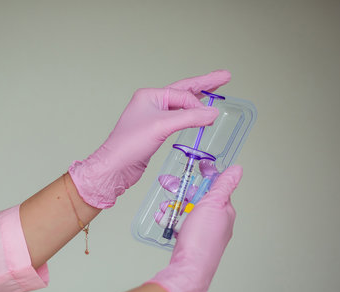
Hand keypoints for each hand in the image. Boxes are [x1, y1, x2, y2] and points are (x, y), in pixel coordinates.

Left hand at [69, 70, 230, 207]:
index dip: (198, 104)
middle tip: (224, 76)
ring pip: (181, 105)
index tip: (210, 116)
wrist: (115, 167)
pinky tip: (197, 116)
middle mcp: (151, 103)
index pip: (182, 94)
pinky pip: (177, 119)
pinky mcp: (155, 132)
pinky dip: (190, 117)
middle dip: (205, 84)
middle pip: (184, 91)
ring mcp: (152, 117)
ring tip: (215, 89)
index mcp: (150, 96)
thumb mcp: (162, 127)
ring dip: (198, 99)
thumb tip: (212, 113)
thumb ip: (189, 118)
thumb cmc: (129, 145)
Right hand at [147, 165, 242, 291]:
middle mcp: (216, 222)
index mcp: (224, 211)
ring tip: (164, 207)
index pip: (216, 186)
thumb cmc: (201, 240)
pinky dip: (171, 219)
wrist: (188, 270)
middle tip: (167, 183)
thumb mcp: (213, 205)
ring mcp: (203, 233)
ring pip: (187, 210)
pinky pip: (180, 224)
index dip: (206, 173)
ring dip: (173, 205)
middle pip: (198, 197)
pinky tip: (163, 219)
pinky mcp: (191, 241)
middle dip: (181, 190)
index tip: (197, 164)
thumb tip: (237, 169)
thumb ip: (223, 185)